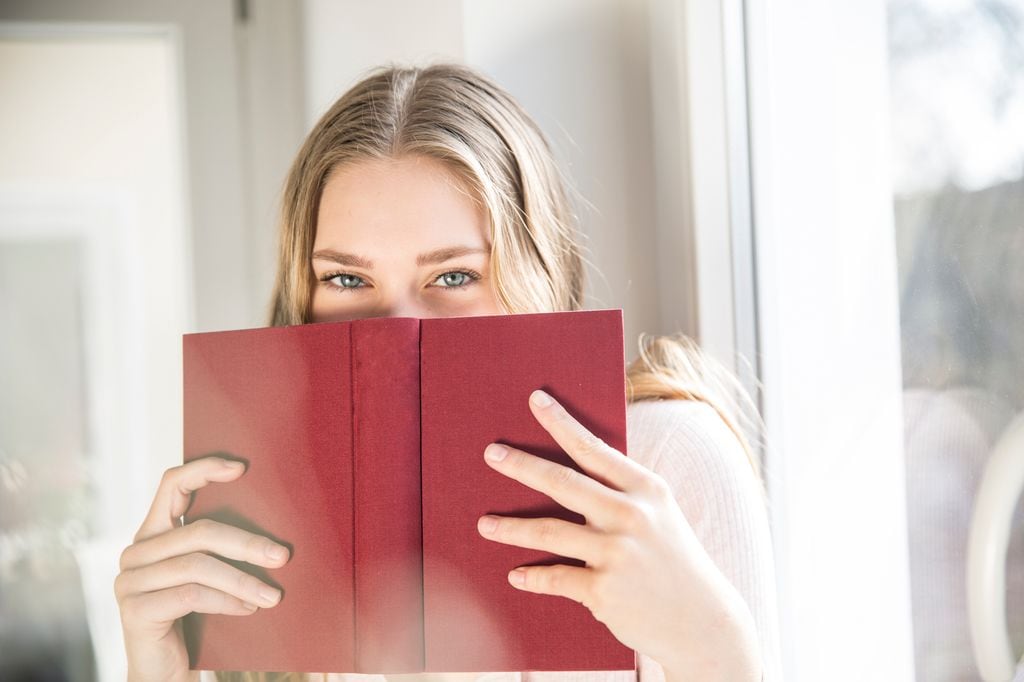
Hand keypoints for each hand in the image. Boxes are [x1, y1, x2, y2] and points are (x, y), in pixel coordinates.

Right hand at [114, 457, 290, 681]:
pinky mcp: (135, 610)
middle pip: (198, 532)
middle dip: (246, 543)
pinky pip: (191, 595)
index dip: (204, 469)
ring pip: (198, 565)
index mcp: (153, 533)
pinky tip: (249, 609)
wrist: (164, 673)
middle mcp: (136, 552)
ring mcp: (130, 581)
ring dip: (243, 580)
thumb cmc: (194, 619)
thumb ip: (217, 549)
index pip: (171, 484)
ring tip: (273, 595)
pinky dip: (227, 601)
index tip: (242, 468)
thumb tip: (271, 530)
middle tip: (282, 556)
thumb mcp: (207, 577)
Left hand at [476, 390, 760, 681]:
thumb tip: (570, 473)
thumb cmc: (673, 561)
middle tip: (491, 453)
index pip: (593, 448)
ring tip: (484, 524)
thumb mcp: (658, 515)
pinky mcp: (603, 590)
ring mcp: (616, 553)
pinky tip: (516, 575)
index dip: (561, 422)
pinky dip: (532, 577)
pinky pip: (555, 577)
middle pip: (562, 482)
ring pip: (548, 532)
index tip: (534, 399)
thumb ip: (621, 493)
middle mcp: (630, 515)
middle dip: (521, 465)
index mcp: (645, 489)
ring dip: (510, 528)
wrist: (703, 622)